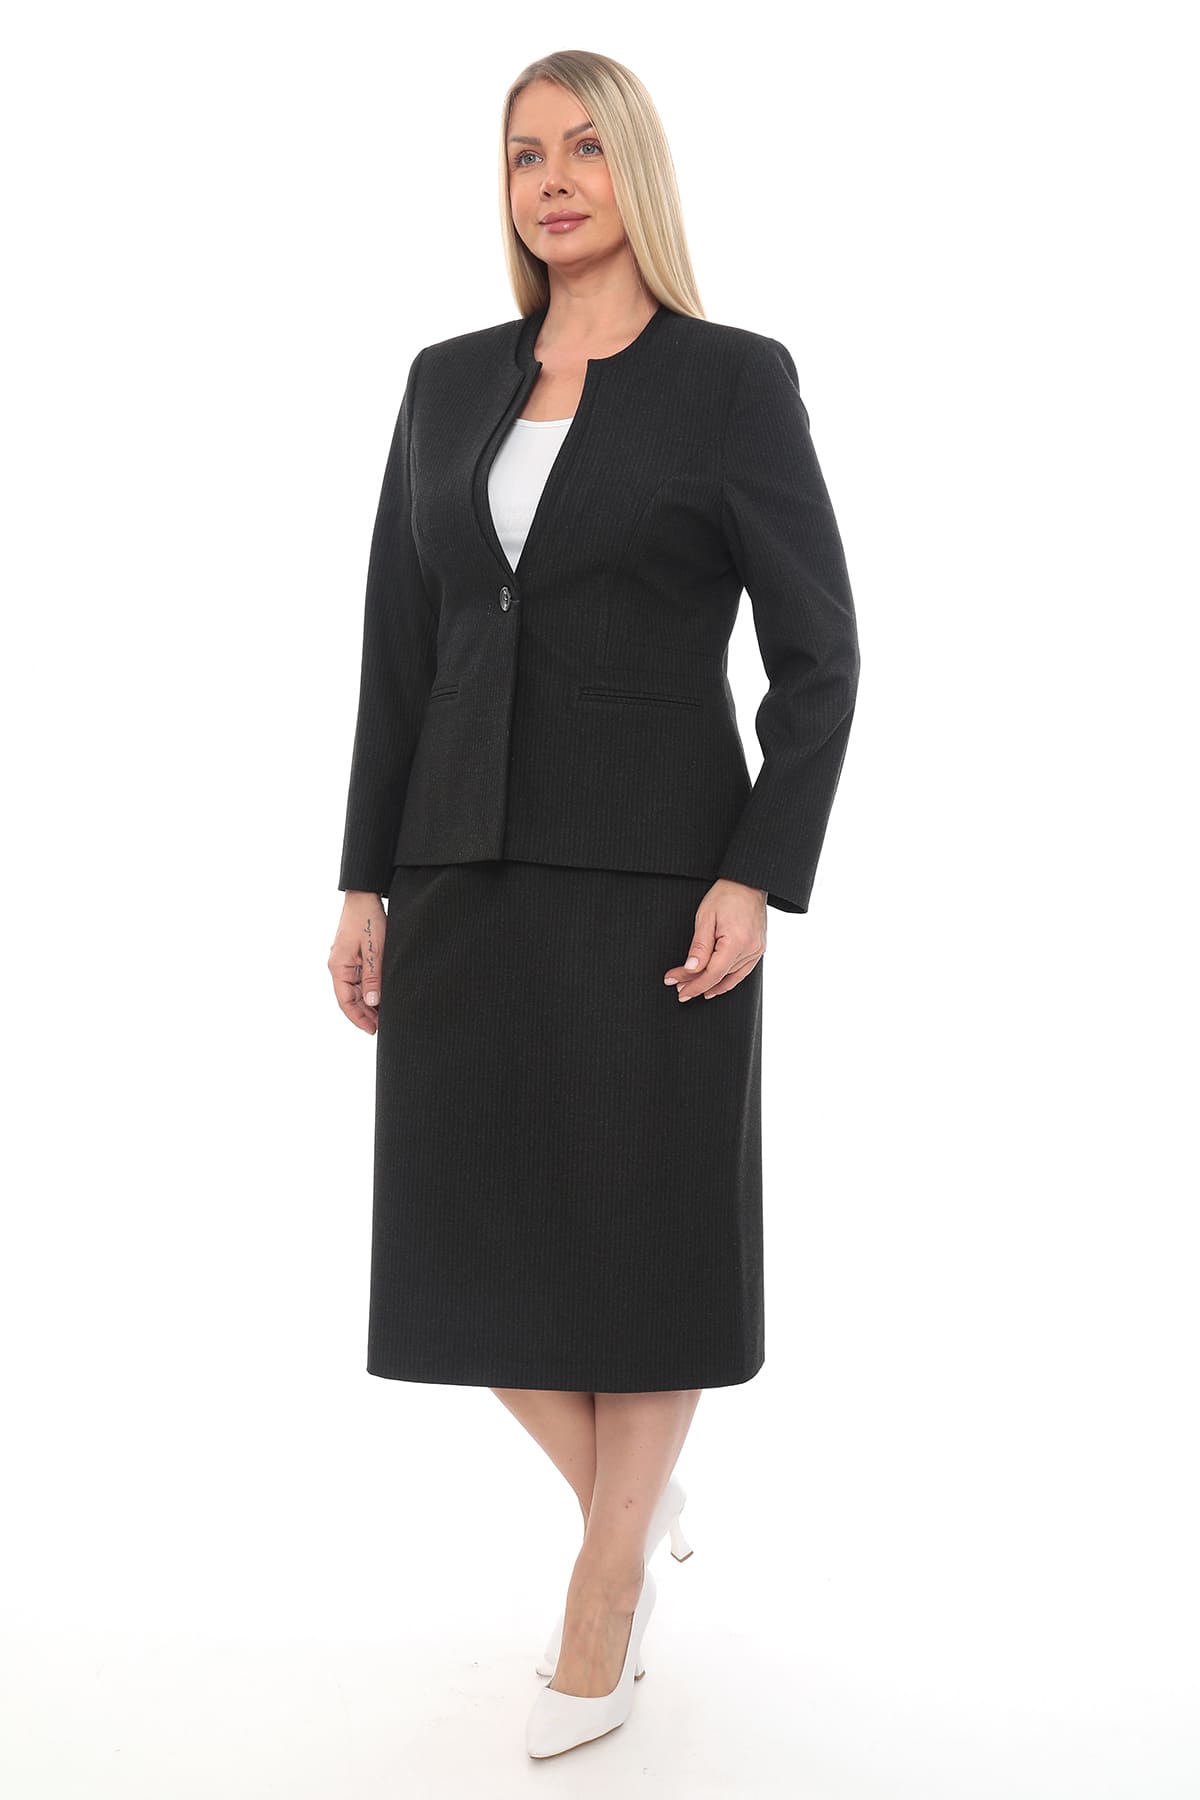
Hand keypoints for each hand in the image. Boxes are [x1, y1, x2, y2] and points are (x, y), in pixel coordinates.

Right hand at [329, 891, 386, 1033]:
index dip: (358, 1018)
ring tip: (383, 1015)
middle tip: (382, 1026)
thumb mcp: (374, 951)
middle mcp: (338, 966)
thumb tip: (372, 1002)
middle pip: (349, 998)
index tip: (372, 1030)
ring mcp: (344, 961)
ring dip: (367, 1003)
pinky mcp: (352, 956)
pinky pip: (358, 979)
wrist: (364, 896)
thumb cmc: (367, 920)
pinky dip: (369, 990)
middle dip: (365, 1014)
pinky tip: (380, 996)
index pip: (345, 1001)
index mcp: (338, 967)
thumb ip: (372, 978)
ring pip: (354, 990)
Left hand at [664, 880, 766, 1001]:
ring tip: (692, 988)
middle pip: (719, 976)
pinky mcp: (758, 949)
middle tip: (678, 988)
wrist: (748, 882)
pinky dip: (727, 981)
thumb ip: (699, 947)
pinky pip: (742, 972)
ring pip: (730, 977)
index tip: (677, 987)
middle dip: (696, 983)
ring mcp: (756, 950)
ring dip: (710, 985)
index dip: (693, 984)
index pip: (712, 973)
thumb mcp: (705, 918)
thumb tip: (690, 969)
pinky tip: (715, 987)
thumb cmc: (726, 895)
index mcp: (737, 942)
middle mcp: (750, 949)